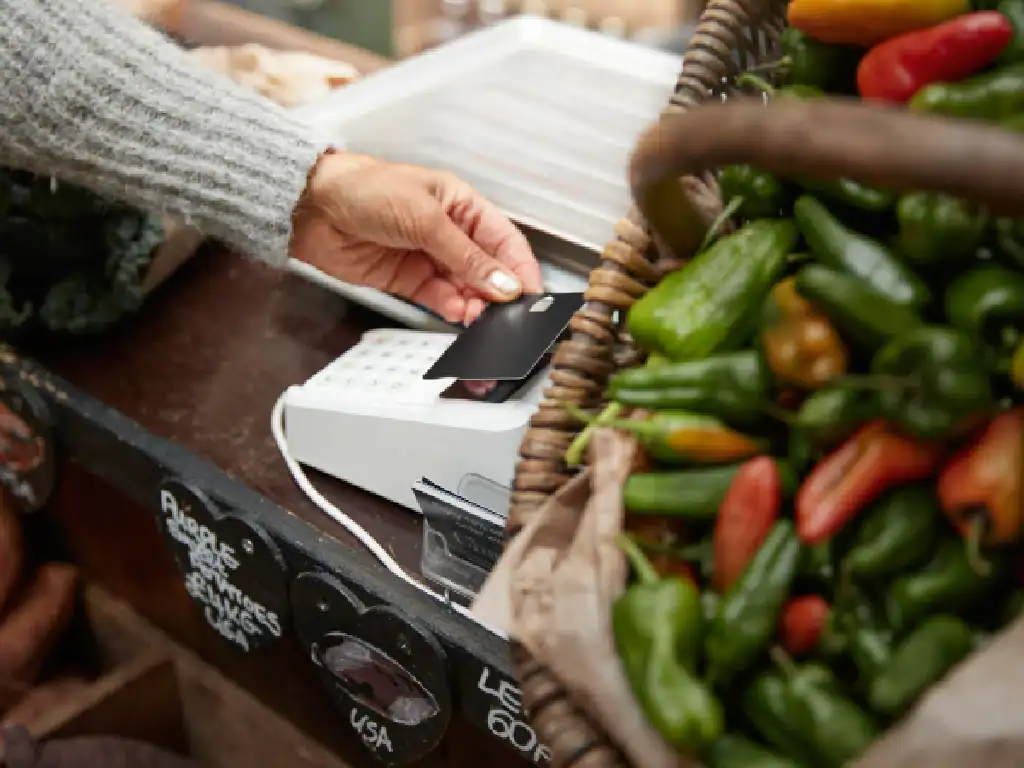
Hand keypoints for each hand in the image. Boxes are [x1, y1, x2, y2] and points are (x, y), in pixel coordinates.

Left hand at [289, 150, 543, 323]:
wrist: (312, 207)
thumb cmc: (365, 189)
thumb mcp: (425, 218)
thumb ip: (466, 256)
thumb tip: (503, 283)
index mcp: (461, 205)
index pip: (504, 241)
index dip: (520, 268)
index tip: (532, 294)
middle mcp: (449, 232)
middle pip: (488, 269)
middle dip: (500, 294)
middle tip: (509, 316)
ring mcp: (429, 258)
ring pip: (466, 289)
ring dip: (477, 306)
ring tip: (483, 320)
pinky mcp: (408, 281)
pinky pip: (440, 300)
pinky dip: (453, 310)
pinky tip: (460, 315)